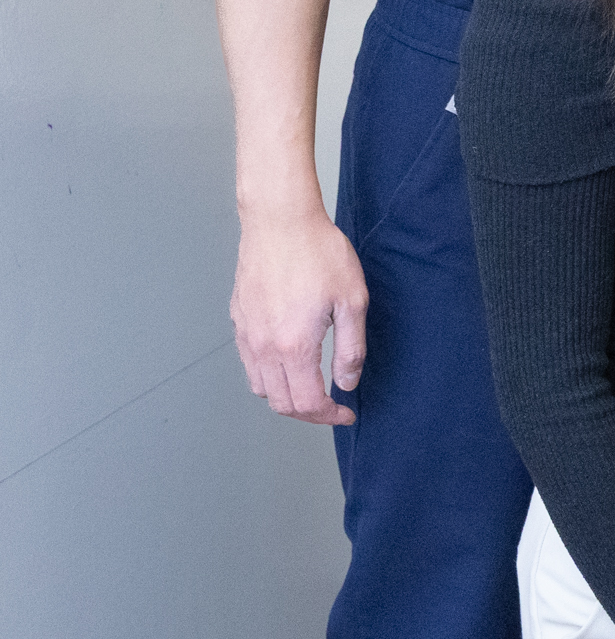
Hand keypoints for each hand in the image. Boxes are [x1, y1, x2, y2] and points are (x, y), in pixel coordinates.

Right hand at [232, 202, 367, 424]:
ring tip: (313, 387)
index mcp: (293, 346)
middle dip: (309, 414)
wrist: (280, 222)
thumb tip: (346, 384)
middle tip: (333, 406)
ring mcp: (247, 335)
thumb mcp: (352, 301)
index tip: (347, 413)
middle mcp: (263, 347)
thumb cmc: (320, 255)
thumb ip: (350, 349)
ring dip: (287, 397)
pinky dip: (270, 377)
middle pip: (281, 403)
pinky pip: (250, 364)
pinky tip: (291, 362)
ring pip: (261, 387)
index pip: (306, 403)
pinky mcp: (239, 321)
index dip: (329, 416)